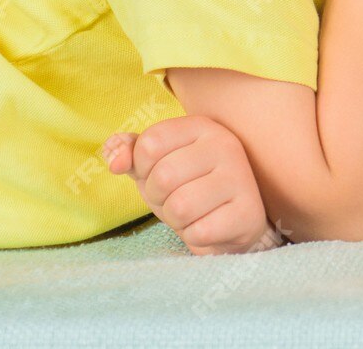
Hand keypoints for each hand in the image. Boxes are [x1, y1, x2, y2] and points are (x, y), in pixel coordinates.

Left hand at [102, 115, 282, 254]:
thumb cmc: (189, 187)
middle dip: (159, 198)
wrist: (231, 221)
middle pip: (163, 177)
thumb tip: (115, 161)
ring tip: (192, 213)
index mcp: (202, 126)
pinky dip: (195, 236)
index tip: (159, 174)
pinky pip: (198, 232)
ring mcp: (241, 178)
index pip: (149, 144)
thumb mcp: (155, 164)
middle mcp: (226, 145)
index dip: (142, 168)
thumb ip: (130, 152)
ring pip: (180, 207)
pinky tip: (209, 226)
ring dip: (177, 220)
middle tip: (176, 199)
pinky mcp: (247, 214)